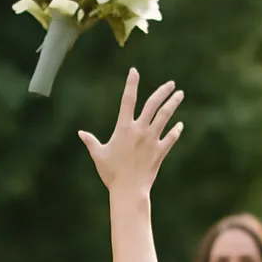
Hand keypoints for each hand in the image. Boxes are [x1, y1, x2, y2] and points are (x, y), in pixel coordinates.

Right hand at [79, 69, 182, 195]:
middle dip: (162, 91)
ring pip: (165, 117)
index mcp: (124, 128)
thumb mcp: (98, 155)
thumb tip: (81, 133)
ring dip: (173, 104)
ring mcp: (152, 140)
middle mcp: (139, 131)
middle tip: (171, 83)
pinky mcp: (160, 152)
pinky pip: (170, 138)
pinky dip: (176, 131)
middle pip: (153, 105)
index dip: (131, 84)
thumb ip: (91, 142)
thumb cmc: (112, 174)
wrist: (129, 190)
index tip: (134, 71)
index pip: (128, 100)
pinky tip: (180, 125)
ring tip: (180, 94)